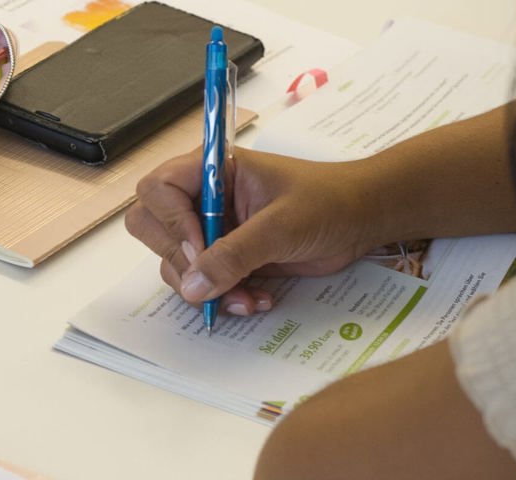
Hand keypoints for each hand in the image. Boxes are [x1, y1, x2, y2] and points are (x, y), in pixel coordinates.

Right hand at [125, 146, 380, 315]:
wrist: (361, 220)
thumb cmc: (328, 202)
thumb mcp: (281, 225)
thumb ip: (235, 254)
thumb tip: (193, 285)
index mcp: (213, 170)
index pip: (159, 189)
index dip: (171, 222)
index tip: (200, 248)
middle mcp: (206, 198)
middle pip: (154, 227)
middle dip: (181, 261)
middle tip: (214, 280)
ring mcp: (215, 229)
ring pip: (178, 263)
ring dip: (206, 288)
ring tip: (246, 298)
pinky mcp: (230, 257)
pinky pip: (206, 283)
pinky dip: (224, 298)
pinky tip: (257, 300)